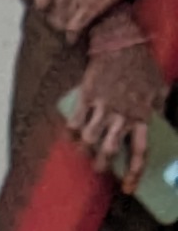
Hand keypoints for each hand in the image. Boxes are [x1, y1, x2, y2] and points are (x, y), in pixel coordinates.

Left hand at [30, 0, 144, 44]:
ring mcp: (75, 0)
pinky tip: (72, 39)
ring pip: (60, 22)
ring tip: (68, 28)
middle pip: (51, 14)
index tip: (50, 9)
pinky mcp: (90, 9)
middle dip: (54, 19)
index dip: (46, 7)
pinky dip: (72, 36)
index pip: (41, 0)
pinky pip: (74, 28)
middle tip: (60, 21)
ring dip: (63, 27)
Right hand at [65, 10, 169, 183]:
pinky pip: (75, 122)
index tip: (129, 188)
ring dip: (86, 151)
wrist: (120, 41)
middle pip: (110, 151)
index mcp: (142, 115)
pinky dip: (72, 133)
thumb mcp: (158, 87)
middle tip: (101, 169)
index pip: (140, 152)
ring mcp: (103, 105)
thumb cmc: (142, 64)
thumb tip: (157, 119)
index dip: (134, 174)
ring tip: (85, 153)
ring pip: (90, 139)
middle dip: (103, 166)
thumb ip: (157, 107)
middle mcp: (122, 113)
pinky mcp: (86, 96)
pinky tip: (73, 137)